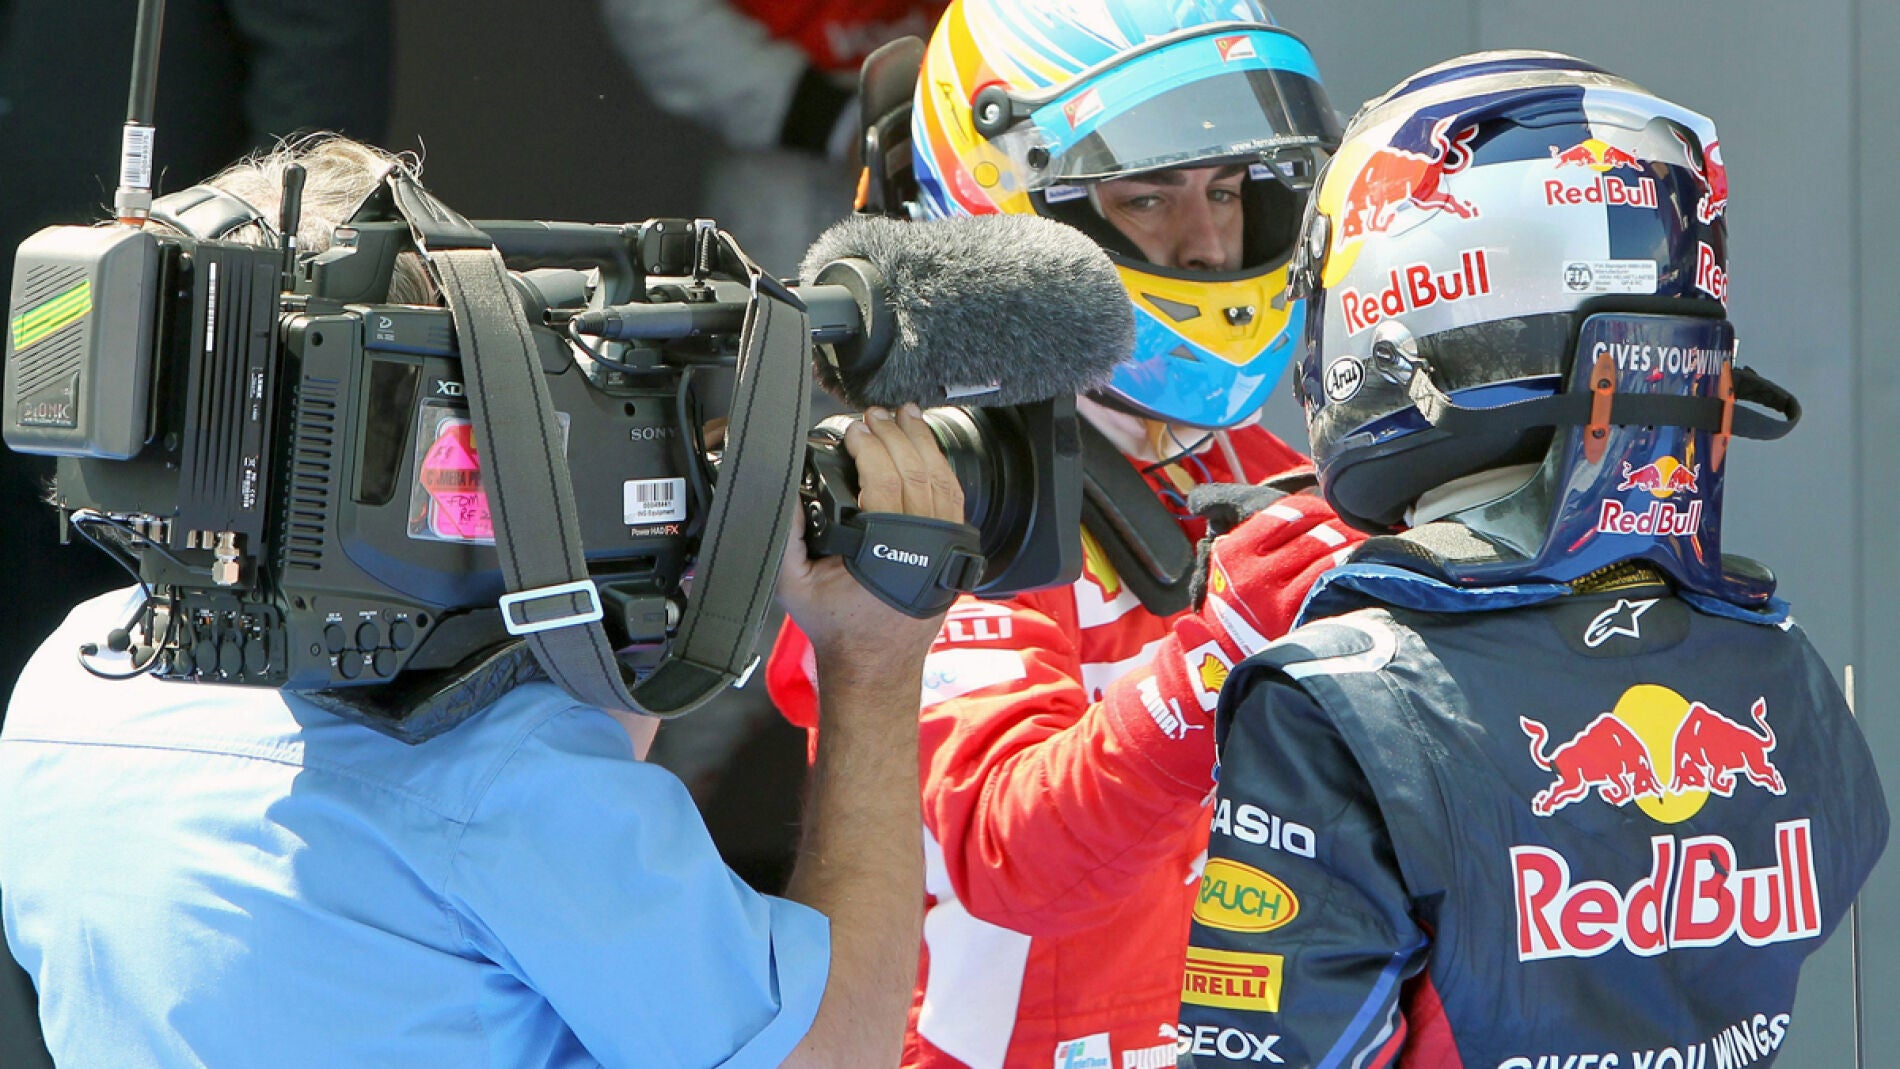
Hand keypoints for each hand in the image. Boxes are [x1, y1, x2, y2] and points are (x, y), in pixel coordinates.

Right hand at [777, 405, 963, 677]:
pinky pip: (953, 496)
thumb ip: (786, 536)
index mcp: (884, 549)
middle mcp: (922, 544)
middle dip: (894, 434)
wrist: (874, 664)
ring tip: (905, 414)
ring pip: (939, 478)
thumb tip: (787, 491)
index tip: (854, 429)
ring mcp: (944, 546)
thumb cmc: (836, 625)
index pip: (884, 479)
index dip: (869, 446)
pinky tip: (928, 446)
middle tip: (874, 415)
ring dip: (922, 441)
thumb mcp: (792, 583)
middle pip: (914, 470)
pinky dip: (941, 465)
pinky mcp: (953, 550)